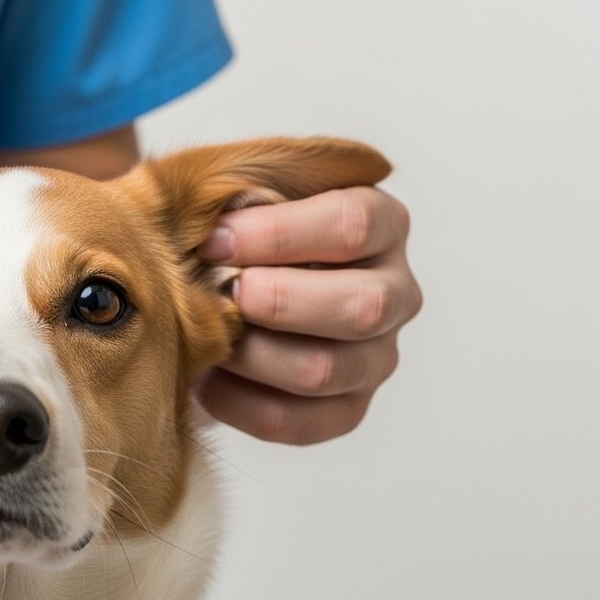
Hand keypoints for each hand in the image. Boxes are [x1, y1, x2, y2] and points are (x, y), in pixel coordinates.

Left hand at [196, 187, 420, 443]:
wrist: (218, 286)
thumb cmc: (235, 228)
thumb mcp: (241, 182)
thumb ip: (241, 178)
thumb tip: (219, 203)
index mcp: (380, 223)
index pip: (353, 225)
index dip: (279, 234)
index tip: (215, 240)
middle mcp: (394, 292)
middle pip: (362, 307)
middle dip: (278, 300)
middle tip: (223, 292)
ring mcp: (375, 357)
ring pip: (324, 370)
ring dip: (251, 354)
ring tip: (205, 335)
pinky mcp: (344, 409)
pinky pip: (297, 421)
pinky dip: (239, 403)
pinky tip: (206, 376)